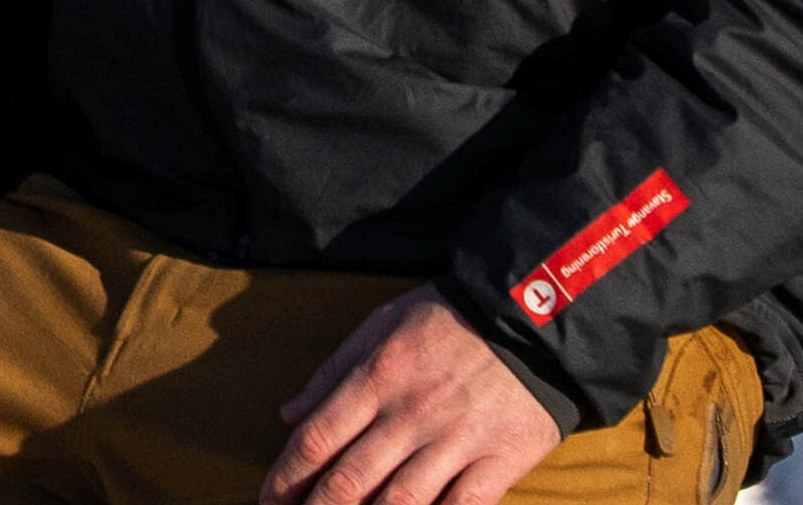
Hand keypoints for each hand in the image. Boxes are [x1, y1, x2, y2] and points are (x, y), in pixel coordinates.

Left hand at [266, 289, 560, 504]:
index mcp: (377, 378)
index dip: (287, 477)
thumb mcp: (381, 325)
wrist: (532, 316)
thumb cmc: (448, 318)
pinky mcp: (498, 462)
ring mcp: (455, 441)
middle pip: (351, 479)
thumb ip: (333, 372)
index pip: (318, 438)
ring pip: (401, 502)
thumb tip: (289, 414)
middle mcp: (410, 415)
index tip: (269, 500)